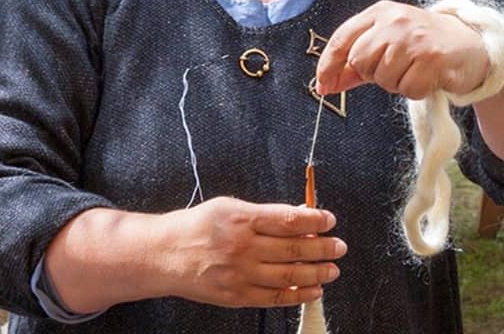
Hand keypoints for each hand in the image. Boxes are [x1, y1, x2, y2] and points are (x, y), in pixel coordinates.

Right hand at [157, 197, 345, 307]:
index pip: (289, 219)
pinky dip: (298, 295)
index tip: (330, 220)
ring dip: (316, 273)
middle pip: (294, 248)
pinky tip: (314, 290)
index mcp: (242, 218)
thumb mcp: (230, 206)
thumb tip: (301, 215)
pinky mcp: (236, 296)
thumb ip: (265, 213)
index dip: (315, 220)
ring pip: (289, 275)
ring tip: (333, 269)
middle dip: (323, 248)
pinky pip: (275, 298)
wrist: (163, 254)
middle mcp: (243, 246)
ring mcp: (240, 274)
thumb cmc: (198, 226)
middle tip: (340, 247)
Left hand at [316, 0, 489, 99]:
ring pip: (383, 78)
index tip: (323, 85)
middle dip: (372, 74)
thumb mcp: (388, 44)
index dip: (328, 65)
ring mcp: (415, 38)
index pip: (342, 38)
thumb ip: (357, 62)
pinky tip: (428, 77)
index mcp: (381, 12)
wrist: (471, 44)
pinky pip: (407, 89)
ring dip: (396, 84)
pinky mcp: (432, 58)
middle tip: (395, 70)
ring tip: (414, 71)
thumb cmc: (423, 45)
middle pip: (360, 62)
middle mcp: (396, 21)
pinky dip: (416, 91)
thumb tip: (325, 83)